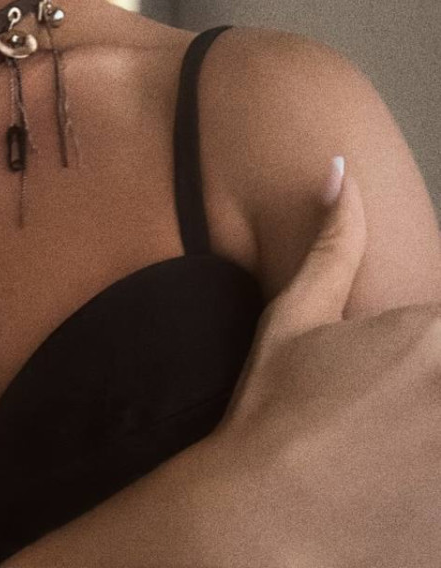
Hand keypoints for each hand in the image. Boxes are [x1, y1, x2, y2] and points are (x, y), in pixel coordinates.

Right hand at [214, 162, 440, 566]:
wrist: (260, 514)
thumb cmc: (274, 407)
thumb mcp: (296, 314)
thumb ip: (336, 240)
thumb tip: (340, 169)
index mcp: (432, 334)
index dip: (430, 340)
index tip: (406, 364)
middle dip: (431, 382)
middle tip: (401, 400)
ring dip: (434, 428)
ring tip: (407, 443)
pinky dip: (434, 487)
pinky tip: (407, 484)